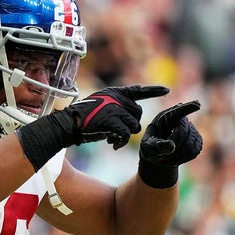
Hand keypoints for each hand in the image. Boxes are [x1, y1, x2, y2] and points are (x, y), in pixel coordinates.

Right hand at [15, 85, 168, 170]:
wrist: (68, 124)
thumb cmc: (82, 119)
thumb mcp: (100, 106)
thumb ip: (115, 107)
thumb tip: (131, 117)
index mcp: (114, 92)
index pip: (138, 91)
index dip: (153, 91)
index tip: (166, 90)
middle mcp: (117, 98)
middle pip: (138, 114)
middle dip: (130, 125)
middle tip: (116, 134)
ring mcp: (115, 108)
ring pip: (133, 126)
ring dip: (124, 136)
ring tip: (112, 139)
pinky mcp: (113, 120)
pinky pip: (126, 135)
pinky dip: (120, 142)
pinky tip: (112, 144)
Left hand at [138, 100, 202, 187]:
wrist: (157, 154)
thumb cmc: (150, 147)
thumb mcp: (147, 146)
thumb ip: (156, 145)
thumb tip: (172, 146)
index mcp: (166, 116)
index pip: (178, 111)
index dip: (188, 107)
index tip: (197, 105)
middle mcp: (181, 119)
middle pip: (183, 132)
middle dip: (173, 146)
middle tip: (162, 155)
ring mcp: (191, 129)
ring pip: (190, 144)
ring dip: (177, 154)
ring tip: (165, 158)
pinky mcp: (197, 140)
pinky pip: (195, 151)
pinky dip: (183, 158)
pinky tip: (174, 159)